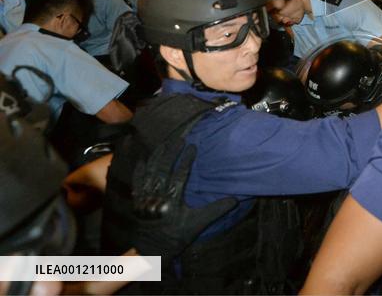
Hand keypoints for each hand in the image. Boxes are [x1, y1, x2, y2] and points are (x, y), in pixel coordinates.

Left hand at [130, 145, 237, 262]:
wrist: (154, 251)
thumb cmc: (179, 235)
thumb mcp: (199, 223)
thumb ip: (216, 210)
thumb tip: (236, 199)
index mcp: (173, 202)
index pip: (181, 175)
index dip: (187, 159)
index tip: (193, 146)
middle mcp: (157, 198)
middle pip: (163, 170)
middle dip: (171, 152)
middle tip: (179, 139)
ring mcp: (145, 199)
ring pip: (150, 173)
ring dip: (157, 157)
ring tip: (164, 143)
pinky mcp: (137, 202)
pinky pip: (137, 182)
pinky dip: (139, 170)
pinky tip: (144, 159)